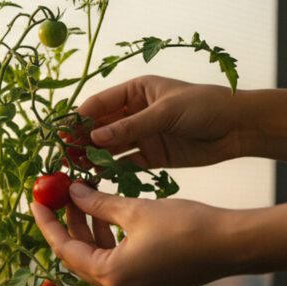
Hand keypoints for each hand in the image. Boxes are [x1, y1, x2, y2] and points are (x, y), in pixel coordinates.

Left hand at [30, 183, 238, 285]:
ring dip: (88, 230)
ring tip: (81, 199)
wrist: (233, 245)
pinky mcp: (148, 285)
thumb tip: (72, 192)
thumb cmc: (187, 227)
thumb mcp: (134, 210)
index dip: (47, 223)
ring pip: (97, 259)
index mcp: (110, 275)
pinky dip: (107, 241)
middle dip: (66, 225)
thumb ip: (98, 203)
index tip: (36, 202)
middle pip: (78, 256)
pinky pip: (115, 263)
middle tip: (57, 198)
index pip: (63, 248)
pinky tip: (105, 216)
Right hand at [78, 75, 242, 168]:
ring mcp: (140, 135)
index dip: (78, 120)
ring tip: (76, 169)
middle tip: (64, 157)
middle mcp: (133, 113)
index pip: (98, 105)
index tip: (62, 135)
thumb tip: (94, 138)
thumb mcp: (165, 111)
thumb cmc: (205, 106)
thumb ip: (130, 126)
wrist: (238, 128)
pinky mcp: (149, 156)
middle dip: (81, 141)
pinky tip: (96, 178)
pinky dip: (110, 170)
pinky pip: (123, 163)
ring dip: (92, 158)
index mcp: (135, 92)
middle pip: (98, 128)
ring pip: (108, 147)